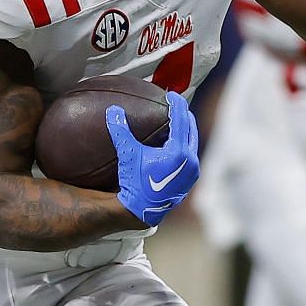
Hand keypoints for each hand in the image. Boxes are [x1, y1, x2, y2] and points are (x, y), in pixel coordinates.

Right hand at [106, 91, 198, 226]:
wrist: (142, 210)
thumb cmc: (135, 183)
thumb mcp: (128, 155)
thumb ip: (121, 132)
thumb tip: (112, 111)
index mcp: (179, 151)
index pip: (181, 119)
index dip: (176, 104)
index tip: (171, 95)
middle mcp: (190, 160)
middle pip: (191, 128)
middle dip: (184, 115)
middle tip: (176, 105)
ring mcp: (193, 171)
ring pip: (193, 142)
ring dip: (187, 130)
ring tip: (179, 122)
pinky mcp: (190, 179)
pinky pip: (191, 155)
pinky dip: (186, 144)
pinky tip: (177, 144)